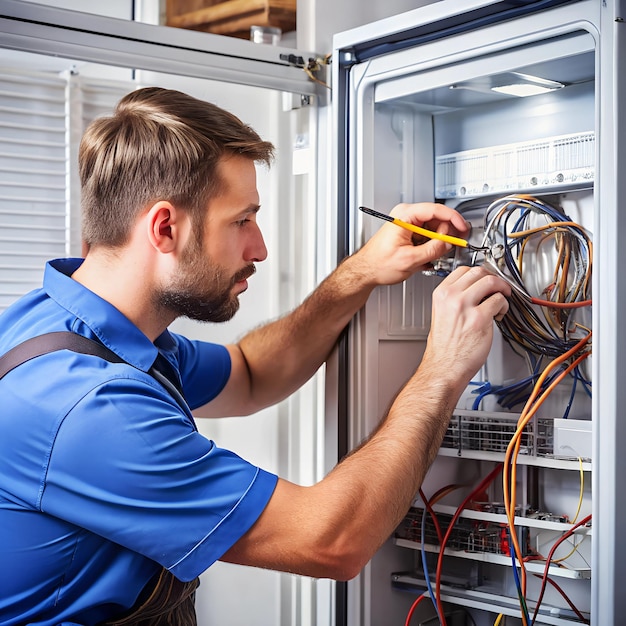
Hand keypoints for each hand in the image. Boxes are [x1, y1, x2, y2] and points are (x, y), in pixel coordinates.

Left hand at [356, 202, 469, 285]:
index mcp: (405, 215)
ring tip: (430, 257)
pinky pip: (428, 238)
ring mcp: (409, 225)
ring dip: (437, 245)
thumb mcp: (409, 260)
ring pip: (435, 231)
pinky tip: (424, 259)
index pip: (436, 209)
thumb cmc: (377, 264)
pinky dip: (431, 248)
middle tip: (445, 249)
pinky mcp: (410, 235)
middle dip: (444, 236)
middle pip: (438, 220)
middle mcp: (407, 216)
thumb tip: (448, 244)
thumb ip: (432, 250)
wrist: (365, 271)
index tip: (463, 228)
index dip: (454, 219)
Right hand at [422, 265, 510, 390]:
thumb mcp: (441, 314)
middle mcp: (452, 297)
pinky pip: (499, 301)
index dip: (479, 273)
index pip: (463, 270)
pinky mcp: (479, 318)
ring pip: (491, 281)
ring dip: (501, 289)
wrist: (444, 367)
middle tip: (499, 287)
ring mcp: (465, 306)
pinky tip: (498, 315)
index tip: (486, 278)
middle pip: (479, 272)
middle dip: (493, 278)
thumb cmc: (444, 347)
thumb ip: (455, 299)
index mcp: (441, 294)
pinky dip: (504, 306)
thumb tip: (476, 289)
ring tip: (502, 299)